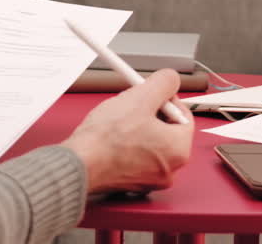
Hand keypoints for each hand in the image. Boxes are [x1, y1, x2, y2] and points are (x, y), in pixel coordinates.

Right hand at [63, 69, 193, 193]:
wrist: (78, 164)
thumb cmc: (106, 139)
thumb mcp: (140, 97)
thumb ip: (164, 83)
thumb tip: (172, 79)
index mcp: (179, 150)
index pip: (183, 115)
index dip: (166, 98)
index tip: (153, 93)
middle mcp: (170, 169)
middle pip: (168, 129)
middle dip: (151, 112)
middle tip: (135, 104)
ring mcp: (151, 179)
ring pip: (152, 142)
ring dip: (139, 127)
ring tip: (121, 120)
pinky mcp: (133, 183)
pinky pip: (138, 156)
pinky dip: (130, 144)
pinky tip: (115, 136)